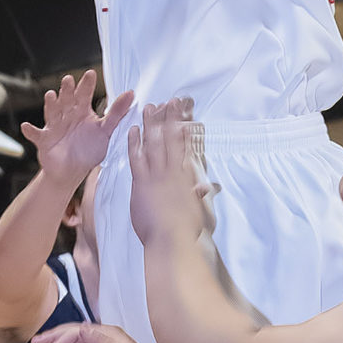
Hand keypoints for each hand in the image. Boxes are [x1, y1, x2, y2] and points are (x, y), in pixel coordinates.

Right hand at [19, 69, 134, 189]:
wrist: (72, 171)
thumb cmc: (89, 150)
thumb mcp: (105, 131)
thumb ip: (116, 113)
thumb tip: (131, 94)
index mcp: (81, 112)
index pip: (84, 95)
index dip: (86, 85)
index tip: (91, 74)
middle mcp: (66, 116)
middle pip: (66, 100)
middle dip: (67, 90)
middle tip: (69, 80)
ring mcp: (54, 127)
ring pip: (52, 113)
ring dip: (50, 104)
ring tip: (51, 95)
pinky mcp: (44, 140)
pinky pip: (36, 134)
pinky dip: (30, 131)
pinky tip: (26, 126)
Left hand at [128, 99, 207, 248]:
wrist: (172, 241)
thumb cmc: (189, 230)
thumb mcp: (201, 211)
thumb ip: (202, 196)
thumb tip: (209, 187)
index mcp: (189, 176)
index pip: (187, 145)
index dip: (186, 126)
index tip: (185, 113)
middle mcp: (174, 171)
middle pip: (172, 138)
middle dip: (171, 118)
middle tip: (169, 101)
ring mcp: (157, 176)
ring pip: (154, 143)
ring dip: (152, 124)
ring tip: (150, 108)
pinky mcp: (142, 183)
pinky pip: (136, 157)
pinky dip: (135, 142)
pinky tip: (133, 130)